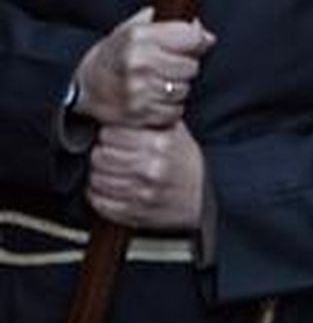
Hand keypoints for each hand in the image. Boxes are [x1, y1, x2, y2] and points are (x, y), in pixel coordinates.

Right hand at [74, 8, 215, 127]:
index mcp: (138, 37)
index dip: (196, 41)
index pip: (192, 38)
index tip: (191, 44)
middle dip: (185, 66)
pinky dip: (169, 107)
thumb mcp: (134, 28)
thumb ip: (170, 23)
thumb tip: (205, 34)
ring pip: (184, 90)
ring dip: (177, 88)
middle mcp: (137, 63)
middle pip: (191, 66)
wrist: (82, 86)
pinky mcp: (138, 114)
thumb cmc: (114, 55)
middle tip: (168, 66)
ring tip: (158, 82)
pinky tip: (154, 98)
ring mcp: (137, 90)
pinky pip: (174, 111)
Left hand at [87, 122, 205, 229]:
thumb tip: (126, 109)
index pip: (110, 134)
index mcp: (160, 144)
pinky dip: (99, 196)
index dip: (109, 135)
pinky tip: (110, 190)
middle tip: (111, 155)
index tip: (114, 138)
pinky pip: (100, 203)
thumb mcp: (178, 134)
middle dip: (102, 154)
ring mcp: (141, 193)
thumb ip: (152, 121)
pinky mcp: (134, 214)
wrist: (207, 197)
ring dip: (100, 176)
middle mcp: (150, 168)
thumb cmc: (189, 165)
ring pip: (96, 180)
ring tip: (111, 173)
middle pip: (100, 156)